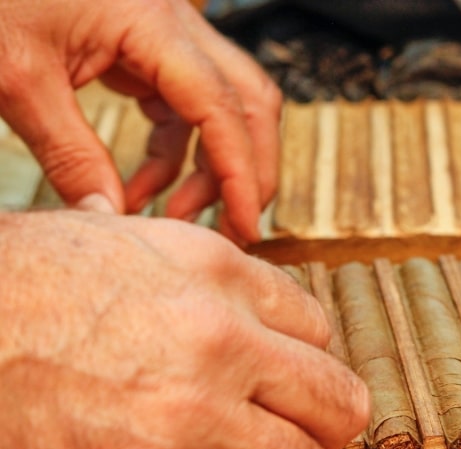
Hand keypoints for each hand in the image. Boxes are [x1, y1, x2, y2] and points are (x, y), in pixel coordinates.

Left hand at [0, 0, 279, 243]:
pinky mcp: (143, 46)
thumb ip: (69, 155)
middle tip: (235, 227)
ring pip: (222, 106)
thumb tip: (107, 218)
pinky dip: (174, 152)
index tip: (242, 226)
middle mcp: (172, 22)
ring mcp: (162, 33)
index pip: (221, 107)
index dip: (239, 173)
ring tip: (175, 215)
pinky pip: (181, 106)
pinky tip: (144, 187)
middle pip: (249, 102)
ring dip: (209, 166)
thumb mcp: (17, 79)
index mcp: (151, 21)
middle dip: (248, 169)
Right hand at [0, 211, 369, 448]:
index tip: (279, 391)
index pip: (320, 331)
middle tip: (277, 447)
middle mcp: (219, 340)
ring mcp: (185, 415)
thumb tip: (223, 284)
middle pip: (337, 406)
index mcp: (217, 272)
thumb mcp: (109, 240)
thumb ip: (185, 267)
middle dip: (313, 436)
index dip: (301, 370)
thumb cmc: (5, 289)